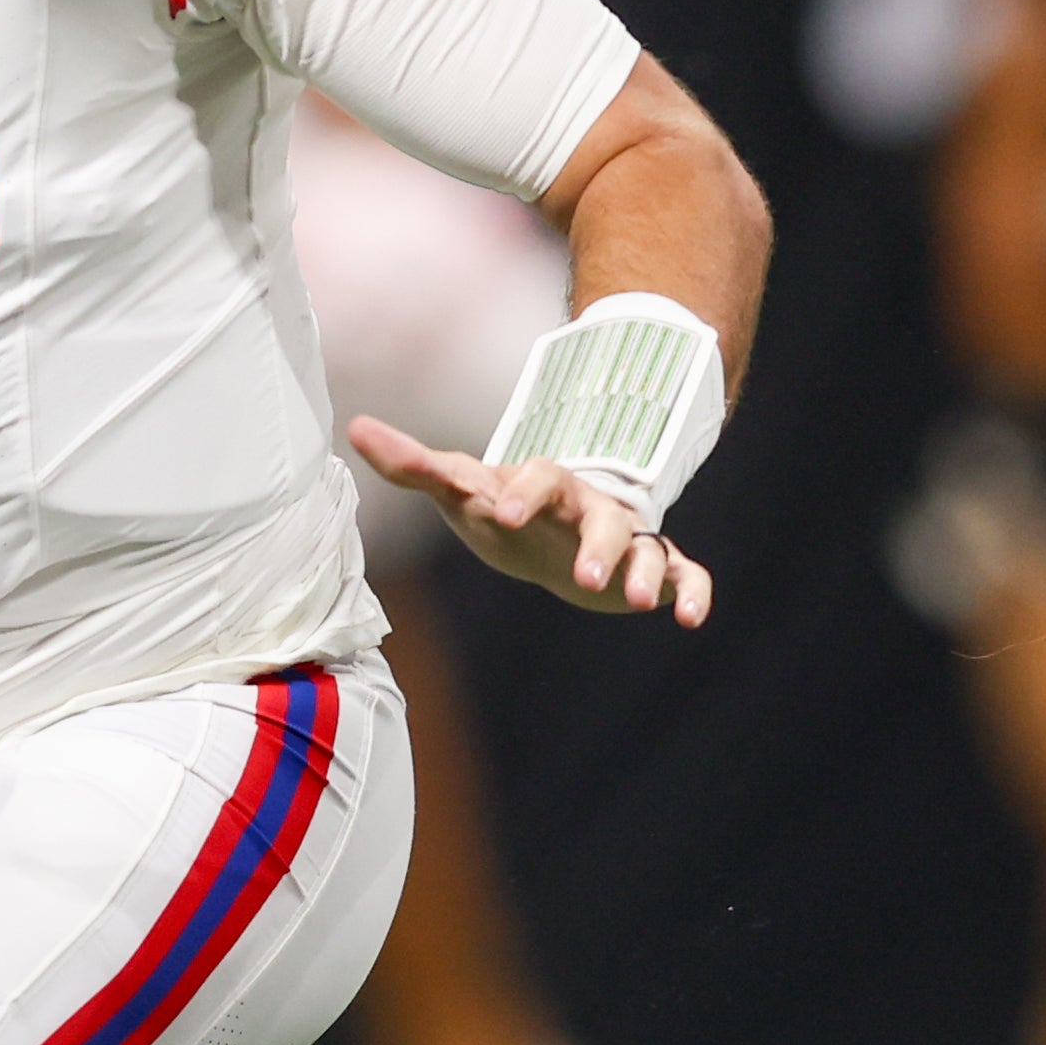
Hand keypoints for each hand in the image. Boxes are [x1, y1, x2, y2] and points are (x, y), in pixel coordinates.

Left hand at [348, 416, 712, 626]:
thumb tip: (354, 427)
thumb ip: (413, 465)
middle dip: (597, 544)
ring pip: (643, 547)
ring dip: (639, 570)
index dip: (524, 493)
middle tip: (583, 578)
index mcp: (545, 487)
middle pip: (601, 516)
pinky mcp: (652, 570)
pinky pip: (682, 573)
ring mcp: (625, 537)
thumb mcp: (461, 492)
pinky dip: (691, 591)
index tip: (502, 512)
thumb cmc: (503, 511)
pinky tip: (691, 618)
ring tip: (633, 602)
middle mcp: (591, 508)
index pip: (538, 477)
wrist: (554, 536)